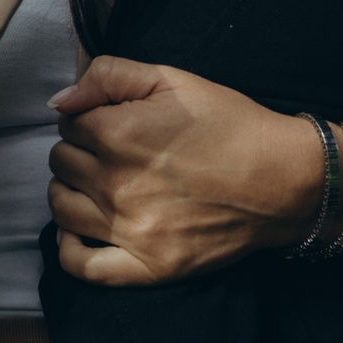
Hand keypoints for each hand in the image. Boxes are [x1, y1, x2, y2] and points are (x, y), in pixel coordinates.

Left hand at [48, 56, 323, 284]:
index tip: (111, 121)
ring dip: (71, 191)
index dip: (87, 118)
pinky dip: (69, 248)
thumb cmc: (229, 123)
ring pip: (62, 207)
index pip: (67, 122)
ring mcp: (130, 230)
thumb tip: (59, 102)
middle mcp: (115, 184)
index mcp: (117, 133)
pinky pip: (82, 266)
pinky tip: (80, 230)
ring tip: (99, 184)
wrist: (282, 179)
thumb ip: (107, 76)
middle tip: (111, 152)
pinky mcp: (148, 266)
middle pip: (61, 164)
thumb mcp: (171, 79)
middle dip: (80, 151)